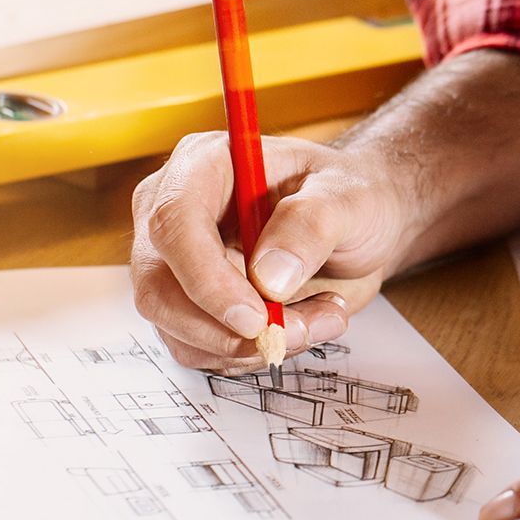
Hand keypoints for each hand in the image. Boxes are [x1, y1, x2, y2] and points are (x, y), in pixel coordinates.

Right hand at [129, 132, 415, 370]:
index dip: (206, 278)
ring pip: (178, 329)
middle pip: (159, 287)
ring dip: (250, 345)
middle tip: (300, 331)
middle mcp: (176, 214)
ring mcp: (177, 264)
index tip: (255, 317)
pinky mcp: (190, 305)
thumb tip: (269, 277)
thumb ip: (311, 225)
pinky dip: (251, 354)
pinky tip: (300, 326)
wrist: (360, 226)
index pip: (174, 222)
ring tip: (320, 319)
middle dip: (227, 328)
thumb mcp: (349, 197)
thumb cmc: (350, 196)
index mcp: (205, 166)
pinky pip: (200, 349)